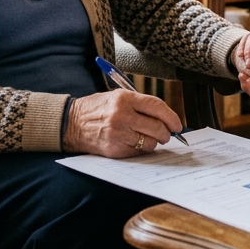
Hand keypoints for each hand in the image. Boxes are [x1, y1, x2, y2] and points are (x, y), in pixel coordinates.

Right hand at [61, 90, 181, 157]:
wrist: (72, 123)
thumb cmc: (97, 109)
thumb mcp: (117, 97)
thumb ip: (141, 105)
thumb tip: (166, 118)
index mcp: (124, 99)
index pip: (157, 107)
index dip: (171, 117)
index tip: (177, 125)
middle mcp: (122, 115)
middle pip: (157, 127)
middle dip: (166, 133)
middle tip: (166, 134)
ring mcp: (118, 134)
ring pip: (150, 142)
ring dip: (154, 142)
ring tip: (147, 137)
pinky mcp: (115, 149)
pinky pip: (138, 152)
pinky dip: (140, 149)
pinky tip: (133, 142)